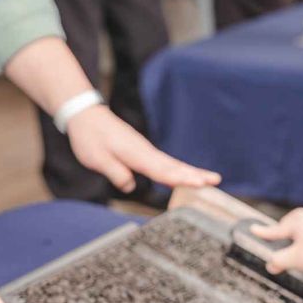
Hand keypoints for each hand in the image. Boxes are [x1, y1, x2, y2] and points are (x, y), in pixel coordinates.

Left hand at [68, 105, 220, 193]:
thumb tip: (130, 185)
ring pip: (172, 164)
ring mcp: (146, 150)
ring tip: (209, 179)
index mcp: (136, 154)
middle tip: (215, 181)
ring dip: (191, 171)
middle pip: (174, 166)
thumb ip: (115, 173)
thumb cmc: (90, 138)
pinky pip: (164, 162)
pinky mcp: (143, 151)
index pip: (162, 170)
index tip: (198, 183)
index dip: (181, 178)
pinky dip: (178, 169)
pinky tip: (186, 175)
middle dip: (195, 174)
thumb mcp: (97, 159)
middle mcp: (145, 152)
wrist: (86, 116)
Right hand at [252, 208, 302, 275]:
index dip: (262, 234)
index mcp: (296, 219)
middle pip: (283, 234)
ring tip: (298, 259)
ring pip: (292, 238)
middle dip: (281, 246)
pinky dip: (300, 249)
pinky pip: (302, 240)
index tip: (251, 229)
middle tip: (284, 260)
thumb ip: (276, 261)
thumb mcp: (291, 260)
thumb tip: (271, 265)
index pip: (274, 231)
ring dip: (291, 249)